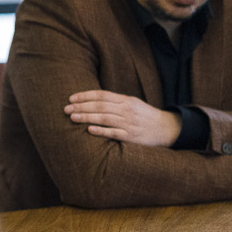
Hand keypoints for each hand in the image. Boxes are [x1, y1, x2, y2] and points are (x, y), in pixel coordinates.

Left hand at [65, 90, 181, 146]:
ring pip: (104, 118)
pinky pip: (114, 133)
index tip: (71, 98)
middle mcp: (126, 110)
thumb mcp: (132, 104)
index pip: (102, 95)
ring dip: (87, 117)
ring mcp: (128, 123)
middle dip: (81, 107)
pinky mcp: (131, 136)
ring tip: (73, 118)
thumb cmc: (145, 116)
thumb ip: (115, 102)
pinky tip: (89, 130)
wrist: (166, 128)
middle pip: (100, 106)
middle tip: (65, 109)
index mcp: (125, 100)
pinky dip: (101, 131)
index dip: (85, 96)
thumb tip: (93, 100)